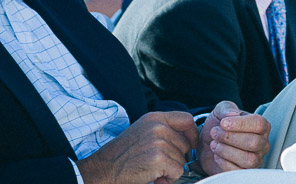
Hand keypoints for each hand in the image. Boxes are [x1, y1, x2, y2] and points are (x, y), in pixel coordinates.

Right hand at [76, 111, 197, 183]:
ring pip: (182, 159)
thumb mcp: (142, 132)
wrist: (102, 170)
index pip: (187, 119)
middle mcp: (158, 127)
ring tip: (152, 169)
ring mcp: (158, 142)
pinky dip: (168, 178)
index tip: (190, 145)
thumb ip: (164, 131)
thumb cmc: (121, 155)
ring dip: (171, 169)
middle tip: (158, 164)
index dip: (192, 134)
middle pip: (186, 144)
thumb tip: (188, 140)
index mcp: (155, 118)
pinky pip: (177, 171)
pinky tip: (154, 177)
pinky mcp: (158, 159)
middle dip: (176, 157)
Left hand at [198, 101, 269, 175]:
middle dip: (230, 138)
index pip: (259, 124)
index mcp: (261, 126)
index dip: (240, 124)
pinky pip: (237, 170)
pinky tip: (217, 154)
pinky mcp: (244, 171)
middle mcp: (262, 142)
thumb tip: (233, 114)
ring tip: (214, 144)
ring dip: (226, 151)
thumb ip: (227, 108)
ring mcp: (255, 159)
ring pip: (248, 159)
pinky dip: (223, 162)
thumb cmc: (220, 125)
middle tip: (215, 133)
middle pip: (254, 142)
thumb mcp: (221, 111)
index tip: (223, 123)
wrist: (208, 141)